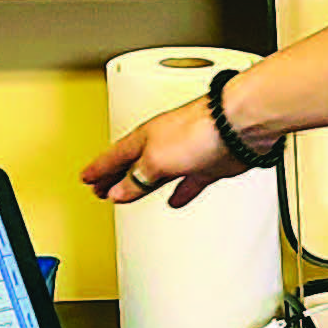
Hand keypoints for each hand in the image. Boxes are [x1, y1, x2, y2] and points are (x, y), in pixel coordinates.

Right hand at [81, 97, 244, 207]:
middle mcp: (165, 143)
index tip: (86, 179)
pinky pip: (190, 182)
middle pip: (133, 165)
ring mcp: (188, 153)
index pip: (114, 156)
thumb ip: (137, 177)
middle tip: (100, 189)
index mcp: (145, 138)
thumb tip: (119, 191)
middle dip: (116, 178)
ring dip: (143, 185)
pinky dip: (181, 192)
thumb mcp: (157, 159)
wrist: (240, 126)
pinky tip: (176, 200)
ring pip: (158, 173)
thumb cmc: (200, 130)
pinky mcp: (209, 164)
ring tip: (129, 195)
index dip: (99, 169)